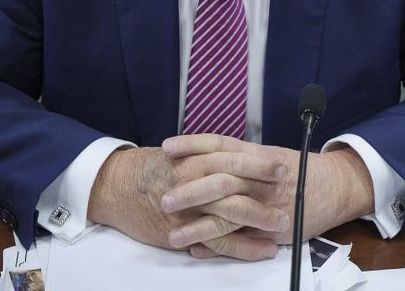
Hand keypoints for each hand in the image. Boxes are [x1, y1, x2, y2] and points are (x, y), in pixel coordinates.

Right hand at [88, 144, 289, 260]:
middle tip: (290, 189)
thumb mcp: (177, 155)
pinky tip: (262, 249)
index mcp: (194, 158)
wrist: (114, 186)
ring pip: (232, 212)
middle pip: (236, 182)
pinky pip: (219, 241)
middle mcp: (193, 179)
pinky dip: (244, 247)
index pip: (232, 156)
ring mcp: (189, 206)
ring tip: (283, 222)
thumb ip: (204, 157)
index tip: (280, 164)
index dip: (258, 162)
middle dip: (265, 186)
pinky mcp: (184, 230)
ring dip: (261, 218)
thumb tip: (232, 158)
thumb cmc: (146, 169)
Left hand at [160, 135, 373, 258]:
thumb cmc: (300, 169)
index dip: (192, 145)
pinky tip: (198, 249)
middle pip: (219, 180)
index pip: (219, 145)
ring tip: (172, 235)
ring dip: (197, 226)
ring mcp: (265, 204)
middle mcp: (259, 178)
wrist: (334, 186)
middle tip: (164, 198)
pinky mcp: (271, 229)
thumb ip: (240, 156)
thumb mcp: (269, 154)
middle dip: (190, 190)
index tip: (167, 148)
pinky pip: (241, 239)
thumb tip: (202, 157)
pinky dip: (218, 246)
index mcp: (256, 155)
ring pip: (227, 215)